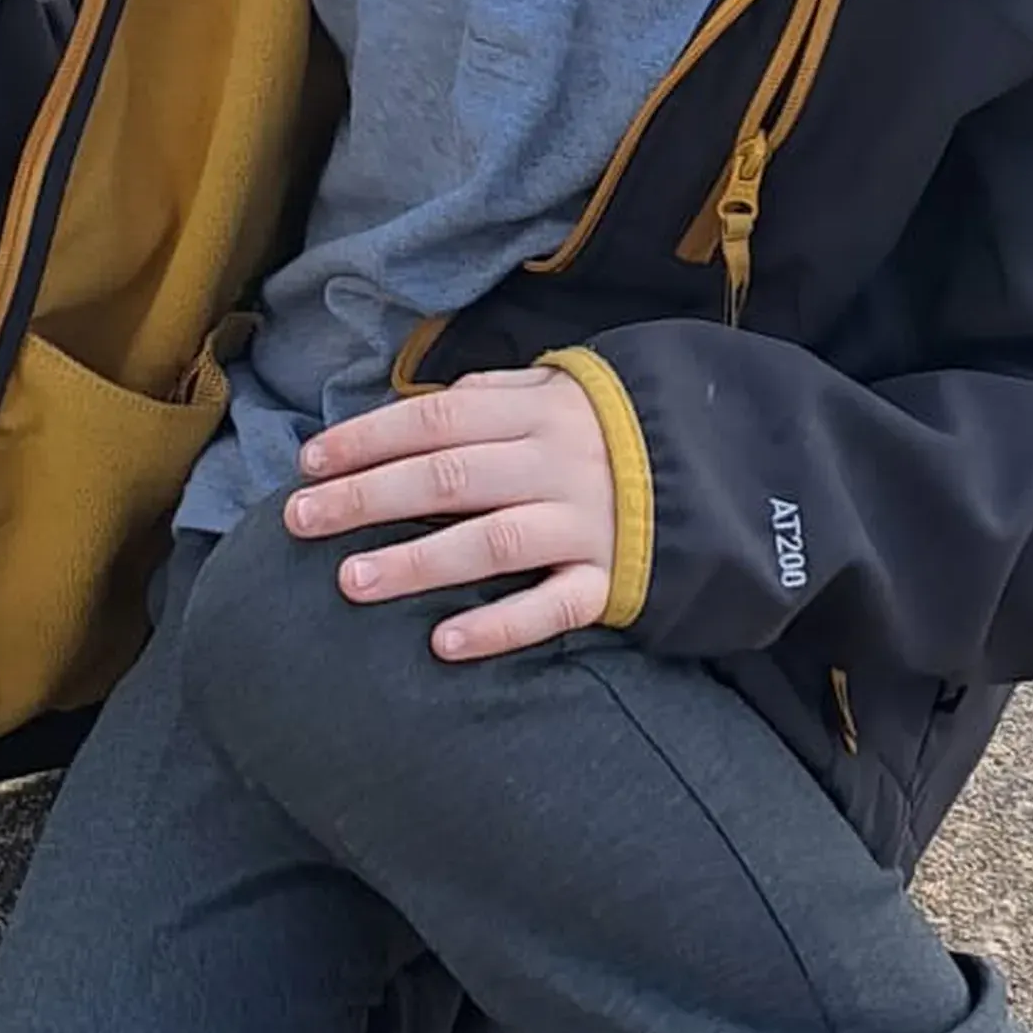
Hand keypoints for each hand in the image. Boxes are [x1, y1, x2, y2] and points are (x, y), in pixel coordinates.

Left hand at [283, 366, 618, 659]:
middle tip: (299, 519)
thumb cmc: (621, 429)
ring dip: (417, 563)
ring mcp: (587, 525)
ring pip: (492, 541)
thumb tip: (415, 405)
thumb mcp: (567, 389)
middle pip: (450, 475)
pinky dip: (499, 628)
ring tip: (349, 582)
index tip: (308, 462)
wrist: (732, 466)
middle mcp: (558, 464)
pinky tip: (443, 644)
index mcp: (539, 410)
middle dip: (368, 497)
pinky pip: (553, 608)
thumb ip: (496, 395)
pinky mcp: (613, 582)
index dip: (368, 438)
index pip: (436, 419)